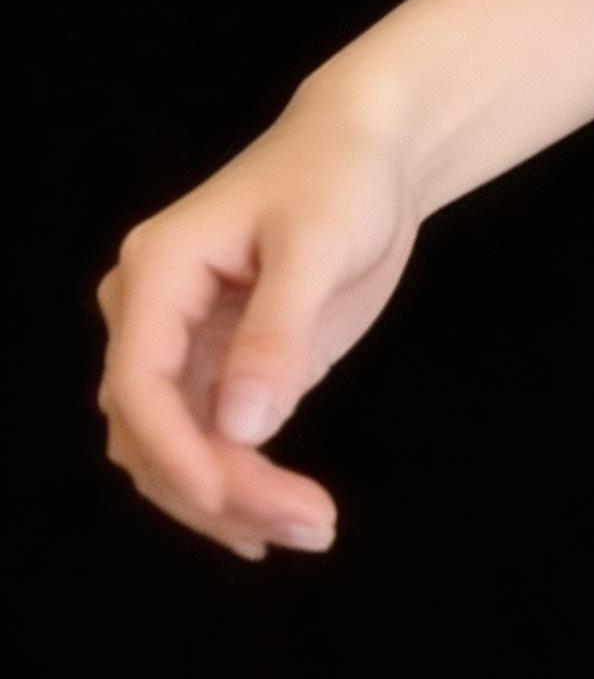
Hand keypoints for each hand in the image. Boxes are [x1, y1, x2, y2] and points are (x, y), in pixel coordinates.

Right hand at [95, 75, 426, 562]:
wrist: (370, 150)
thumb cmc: (340, 175)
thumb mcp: (317, 244)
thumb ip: (276, 333)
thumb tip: (239, 427)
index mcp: (156, 271)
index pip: (138, 383)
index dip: (175, 452)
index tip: (230, 501)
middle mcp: (150, 314)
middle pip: (152, 431)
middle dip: (218, 488)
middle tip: (308, 524)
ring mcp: (181, 345)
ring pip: (171, 449)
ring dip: (227, 501)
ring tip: (311, 528)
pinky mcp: (217, 367)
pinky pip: (204, 443)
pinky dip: (235, 485)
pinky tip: (274, 521)